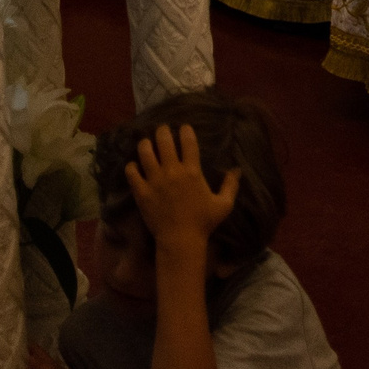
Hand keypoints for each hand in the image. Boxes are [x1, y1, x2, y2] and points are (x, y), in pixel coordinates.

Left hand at [125, 123, 238, 251]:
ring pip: (145, 153)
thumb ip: (231, 185)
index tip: (183, 127)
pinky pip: (132, 173)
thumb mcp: (224, 205)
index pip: (188, 142)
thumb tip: (237, 169)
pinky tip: (133, 165)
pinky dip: (132, 166)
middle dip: (162, 131)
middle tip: (161, 129)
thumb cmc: (203, 223)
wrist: (180, 240)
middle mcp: (172, 171)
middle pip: (164, 142)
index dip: (185, 131)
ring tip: (145, 142)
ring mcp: (155, 181)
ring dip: (145, 144)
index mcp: (192, 171)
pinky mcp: (142, 192)